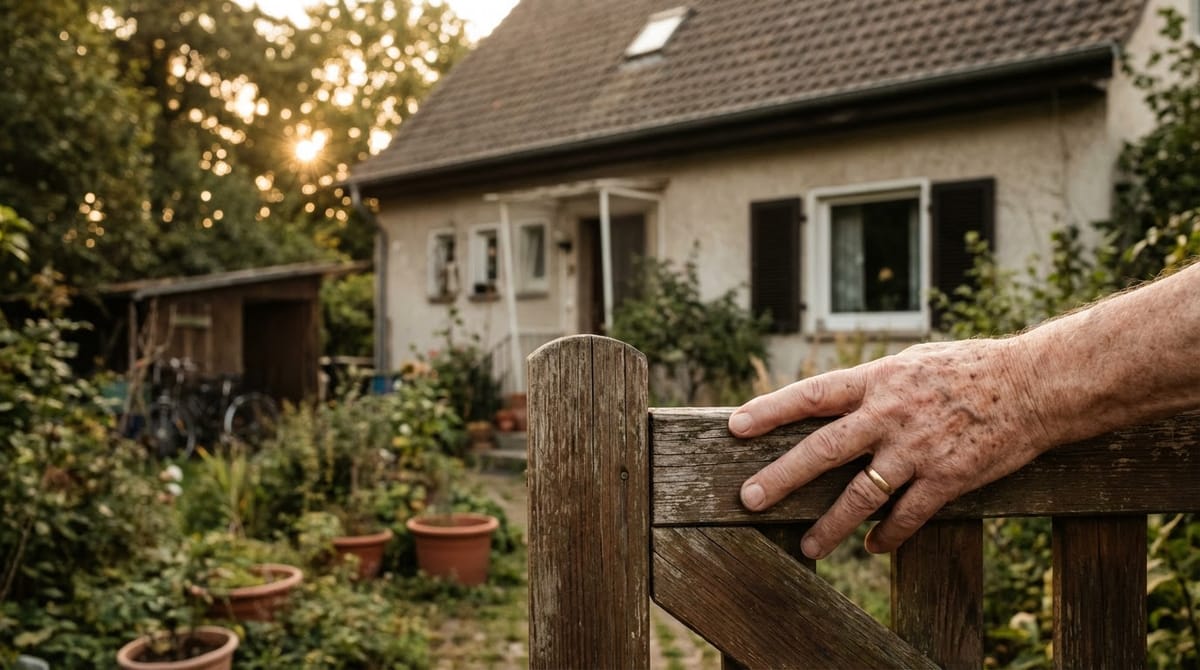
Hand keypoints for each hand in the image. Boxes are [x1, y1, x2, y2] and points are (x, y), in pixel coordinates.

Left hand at [729, 337, 1050, 558]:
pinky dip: (887, 535)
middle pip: (823, 450)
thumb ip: (874, 384)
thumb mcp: (913, 361)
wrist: (1035, 383)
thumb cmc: (971, 369)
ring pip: (860, 495)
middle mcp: (890, 413)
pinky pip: (907, 516)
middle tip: (748, 498)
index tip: (734, 426)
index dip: (771, 410)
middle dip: (781, 477)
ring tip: (807, 546)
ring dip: (830, 525)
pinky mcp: (947, 477)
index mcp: (878, 379)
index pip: (812, 395)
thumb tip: (833, 401)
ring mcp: (917, 448)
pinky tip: (873, 546)